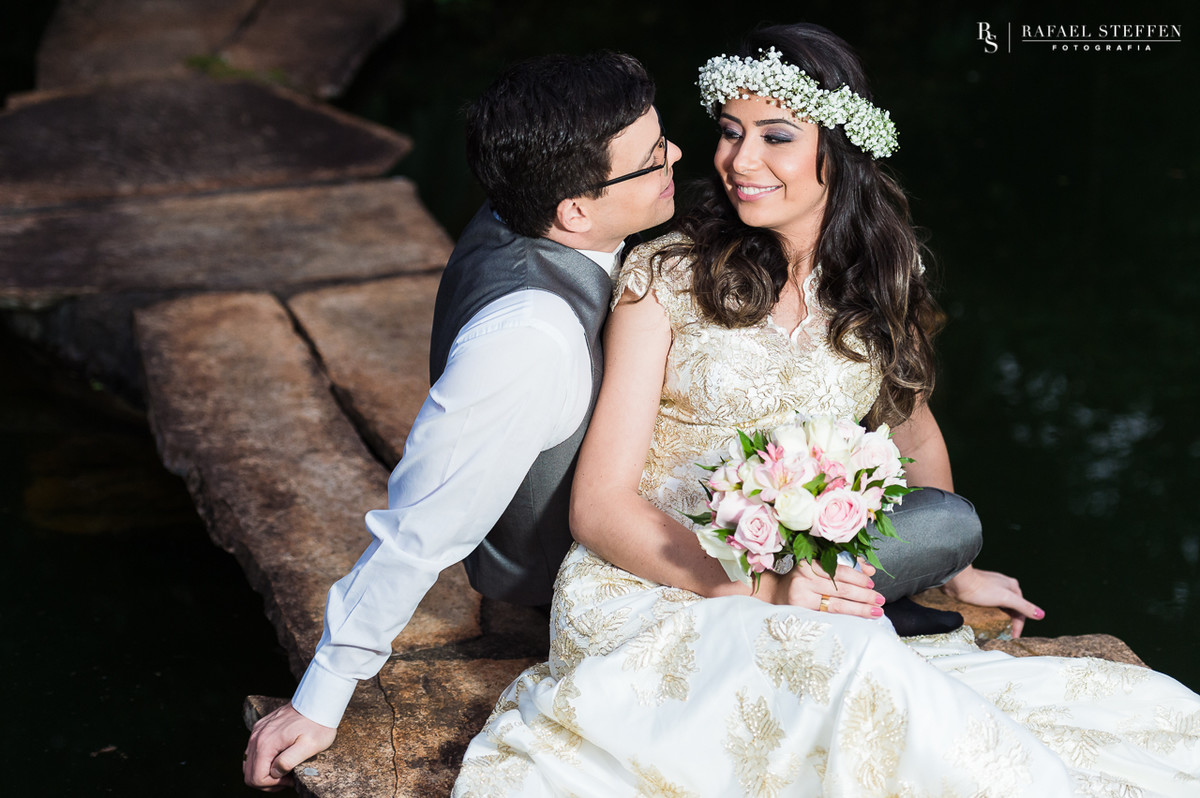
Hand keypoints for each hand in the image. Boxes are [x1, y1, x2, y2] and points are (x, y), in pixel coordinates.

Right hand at [244, 702, 336, 790]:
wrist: (318, 702)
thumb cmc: (317, 725)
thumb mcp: (309, 746)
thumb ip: (289, 761)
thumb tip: (275, 772)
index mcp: (266, 744)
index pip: (257, 778)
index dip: (274, 784)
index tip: (291, 777)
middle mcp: (256, 737)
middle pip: (250, 774)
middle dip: (268, 782)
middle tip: (288, 777)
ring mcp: (257, 732)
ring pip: (249, 764)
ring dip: (265, 772)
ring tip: (285, 769)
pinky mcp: (261, 728)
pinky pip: (254, 752)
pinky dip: (264, 760)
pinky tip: (281, 757)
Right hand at [763, 558, 884, 618]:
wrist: (776, 594)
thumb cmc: (803, 579)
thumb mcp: (820, 567)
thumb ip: (845, 564)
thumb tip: (869, 570)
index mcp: (809, 561)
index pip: (838, 569)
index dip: (858, 576)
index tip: (872, 582)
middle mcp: (803, 577)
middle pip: (840, 587)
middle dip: (864, 594)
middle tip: (880, 599)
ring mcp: (801, 594)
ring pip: (836, 603)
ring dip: (859, 608)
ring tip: (876, 611)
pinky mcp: (800, 610)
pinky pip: (829, 614)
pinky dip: (847, 616)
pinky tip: (860, 618)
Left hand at [942, 564, 1043, 637]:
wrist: (957, 581)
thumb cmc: (980, 588)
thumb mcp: (1005, 599)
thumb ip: (1023, 607)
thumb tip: (1041, 614)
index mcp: (1013, 586)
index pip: (1022, 609)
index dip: (1019, 624)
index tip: (1014, 636)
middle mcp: (1004, 585)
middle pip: (1014, 607)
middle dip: (1013, 621)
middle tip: (1010, 634)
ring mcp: (993, 587)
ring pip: (1003, 605)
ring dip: (1005, 617)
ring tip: (1002, 628)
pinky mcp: (982, 590)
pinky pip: (993, 603)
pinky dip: (995, 611)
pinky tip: (991, 615)